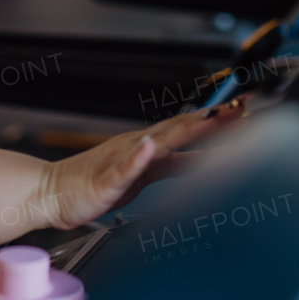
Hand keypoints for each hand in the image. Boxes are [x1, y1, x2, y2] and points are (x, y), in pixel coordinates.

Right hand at [40, 98, 247, 229]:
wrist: (53, 191)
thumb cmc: (96, 184)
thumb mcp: (147, 176)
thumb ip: (178, 165)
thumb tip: (210, 160)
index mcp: (149, 146)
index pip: (189, 127)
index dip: (218, 118)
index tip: (245, 109)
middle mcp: (138, 146)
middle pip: (180, 127)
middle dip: (211, 119)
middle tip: (240, 107)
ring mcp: (122, 160)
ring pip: (156, 142)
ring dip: (181, 130)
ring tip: (206, 120)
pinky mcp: (106, 179)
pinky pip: (122, 167)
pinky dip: (136, 157)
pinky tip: (147, 147)